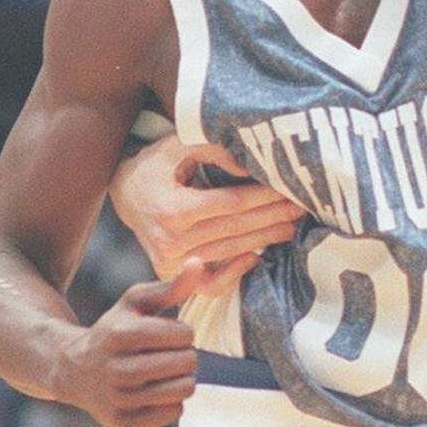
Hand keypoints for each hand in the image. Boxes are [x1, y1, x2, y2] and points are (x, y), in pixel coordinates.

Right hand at [52, 262, 207, 426]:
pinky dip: (171, 401)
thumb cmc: (113, 331)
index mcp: (120, 335)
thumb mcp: (134, 303)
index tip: (167, 334)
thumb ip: (169, 286)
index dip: (182, 332)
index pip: (184, 335)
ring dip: (181, 378)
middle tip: (167, 354)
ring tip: (163, 372)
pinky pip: (174, 412)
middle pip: (187, 363)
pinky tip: (153, 390)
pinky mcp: (124, 423)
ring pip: (184, 389)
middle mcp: (117, 370)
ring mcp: (119, 400)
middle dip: (184, 356)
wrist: (72, 370)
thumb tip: (198, 263)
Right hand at [109, 134, 305, 293]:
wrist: (125, 193)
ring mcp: (171, 261)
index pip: (231, 204)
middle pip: (235, 228)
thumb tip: (248, 165)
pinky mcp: (171, 272)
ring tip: (291, 226)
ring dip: (264, 239)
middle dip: (272, 216)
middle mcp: (171, 240)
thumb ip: (212, 150)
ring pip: (229, 250)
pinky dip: (234, 272)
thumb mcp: (178, 146)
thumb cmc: (157, 165)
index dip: (263, 197)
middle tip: (301, 207)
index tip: (288, 188)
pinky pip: (210, 281)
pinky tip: (258, 257)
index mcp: (172, 208)